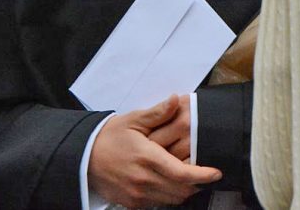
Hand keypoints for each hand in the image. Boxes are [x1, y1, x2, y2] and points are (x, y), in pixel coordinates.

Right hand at [88, 95, 221, 207]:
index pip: (182, 173)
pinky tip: (167, 183)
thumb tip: (176, 100)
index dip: (203, 175)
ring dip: (183, 191)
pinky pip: (158, 204)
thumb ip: (158, 113)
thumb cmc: (109, 137)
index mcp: (147, 157)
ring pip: (172, 200)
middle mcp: (144, 180)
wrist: (83, 157)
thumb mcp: (133, 120)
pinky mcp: (132, 203)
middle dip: (197, 184)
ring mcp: (137, 194)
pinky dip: (168, 196)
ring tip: (187, 178)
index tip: (216, 173)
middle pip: (181, 190)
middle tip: (204, 174)